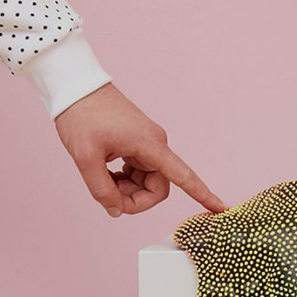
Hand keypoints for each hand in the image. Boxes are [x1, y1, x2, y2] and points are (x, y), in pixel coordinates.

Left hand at [54, 82, 228, 216]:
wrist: (75, 86)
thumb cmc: (82, 115)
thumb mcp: (85, 157)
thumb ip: (101, 189)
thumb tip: (116, 211)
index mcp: (151, 146)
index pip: (185, 176)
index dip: (203, 195)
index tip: (221, 209)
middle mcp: (155, 146)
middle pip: (157, 189)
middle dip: (134, 200)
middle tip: (107, 197)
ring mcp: (147, 145)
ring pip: (146, 184)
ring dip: (126, 190)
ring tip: (102, 178)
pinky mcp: (138, 145)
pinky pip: (138, 174)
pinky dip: (123, 180)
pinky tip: (106, 171)